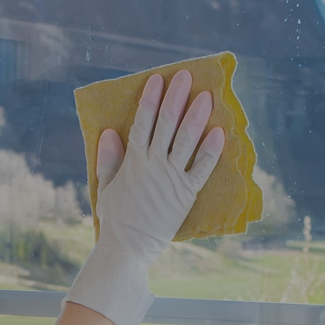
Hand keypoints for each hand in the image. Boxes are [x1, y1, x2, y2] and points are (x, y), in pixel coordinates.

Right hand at [64, 70, 224, 324]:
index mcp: (133, 160)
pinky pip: (201, 168)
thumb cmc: (115, 218)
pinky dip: (211, 150)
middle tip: (185, 76)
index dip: (151, 99)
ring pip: (186, 140)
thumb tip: (110, 132)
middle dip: (176, 98)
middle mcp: (153, 165)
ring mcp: (171, 178)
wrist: (127, 247)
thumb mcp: (105, 186)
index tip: (158, 79)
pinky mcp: (186, 194)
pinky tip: (219, 132)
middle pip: (167, 125)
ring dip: (196, 116)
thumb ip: (109, 159)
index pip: (143, 122)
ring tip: (206, 96)